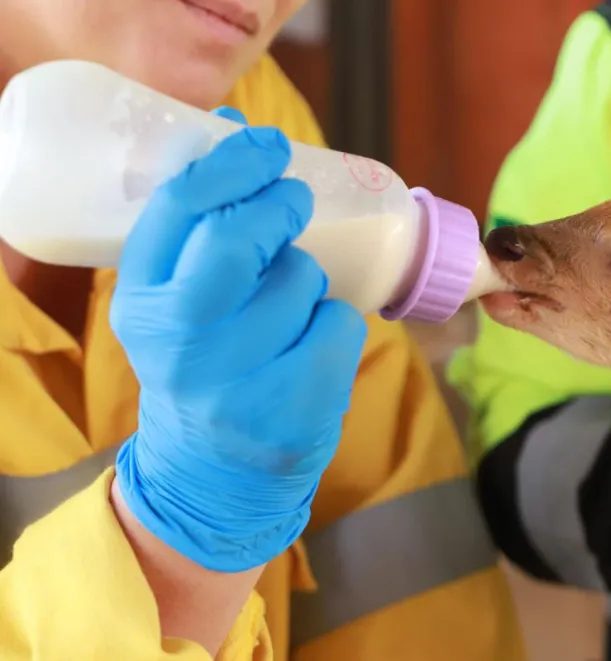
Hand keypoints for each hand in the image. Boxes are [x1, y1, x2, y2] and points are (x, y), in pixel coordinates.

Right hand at [110, 107, 366, 572]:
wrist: (212, 474)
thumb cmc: (205, 364)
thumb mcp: (177, 301)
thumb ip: (198, 224)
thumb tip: (230, 125)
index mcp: (141, 302)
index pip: (176, 209)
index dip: (229, 165)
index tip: (265, 144)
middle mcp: (177, 342)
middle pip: (236, 241)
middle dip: (278, 206)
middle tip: (295, 198)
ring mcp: (232, 382)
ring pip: (300, 281)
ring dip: (307, 278)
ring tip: (288, 308)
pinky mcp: (288, 411)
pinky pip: (338, 326)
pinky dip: (336, 323)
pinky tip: (310, 347)